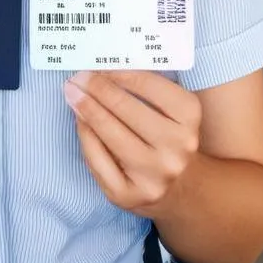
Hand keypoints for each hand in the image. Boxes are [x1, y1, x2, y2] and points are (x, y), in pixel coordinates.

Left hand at [65, 71, 200, 216]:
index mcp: (189, 117)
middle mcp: (176, 147)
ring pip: (110, 134)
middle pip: (126, 109)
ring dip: (87, 110)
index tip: (99, 66)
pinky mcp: (128, 195)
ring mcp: (153, 175)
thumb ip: (145, 89)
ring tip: (73, 94)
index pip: (149, 85)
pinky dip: (85, 136)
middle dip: (97, 89)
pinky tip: (79, 121)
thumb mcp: (172, 109)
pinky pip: (97, 159)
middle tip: (78, 77)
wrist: (181, 187)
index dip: (119, 73)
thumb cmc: (169, 137)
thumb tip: (102, 73)